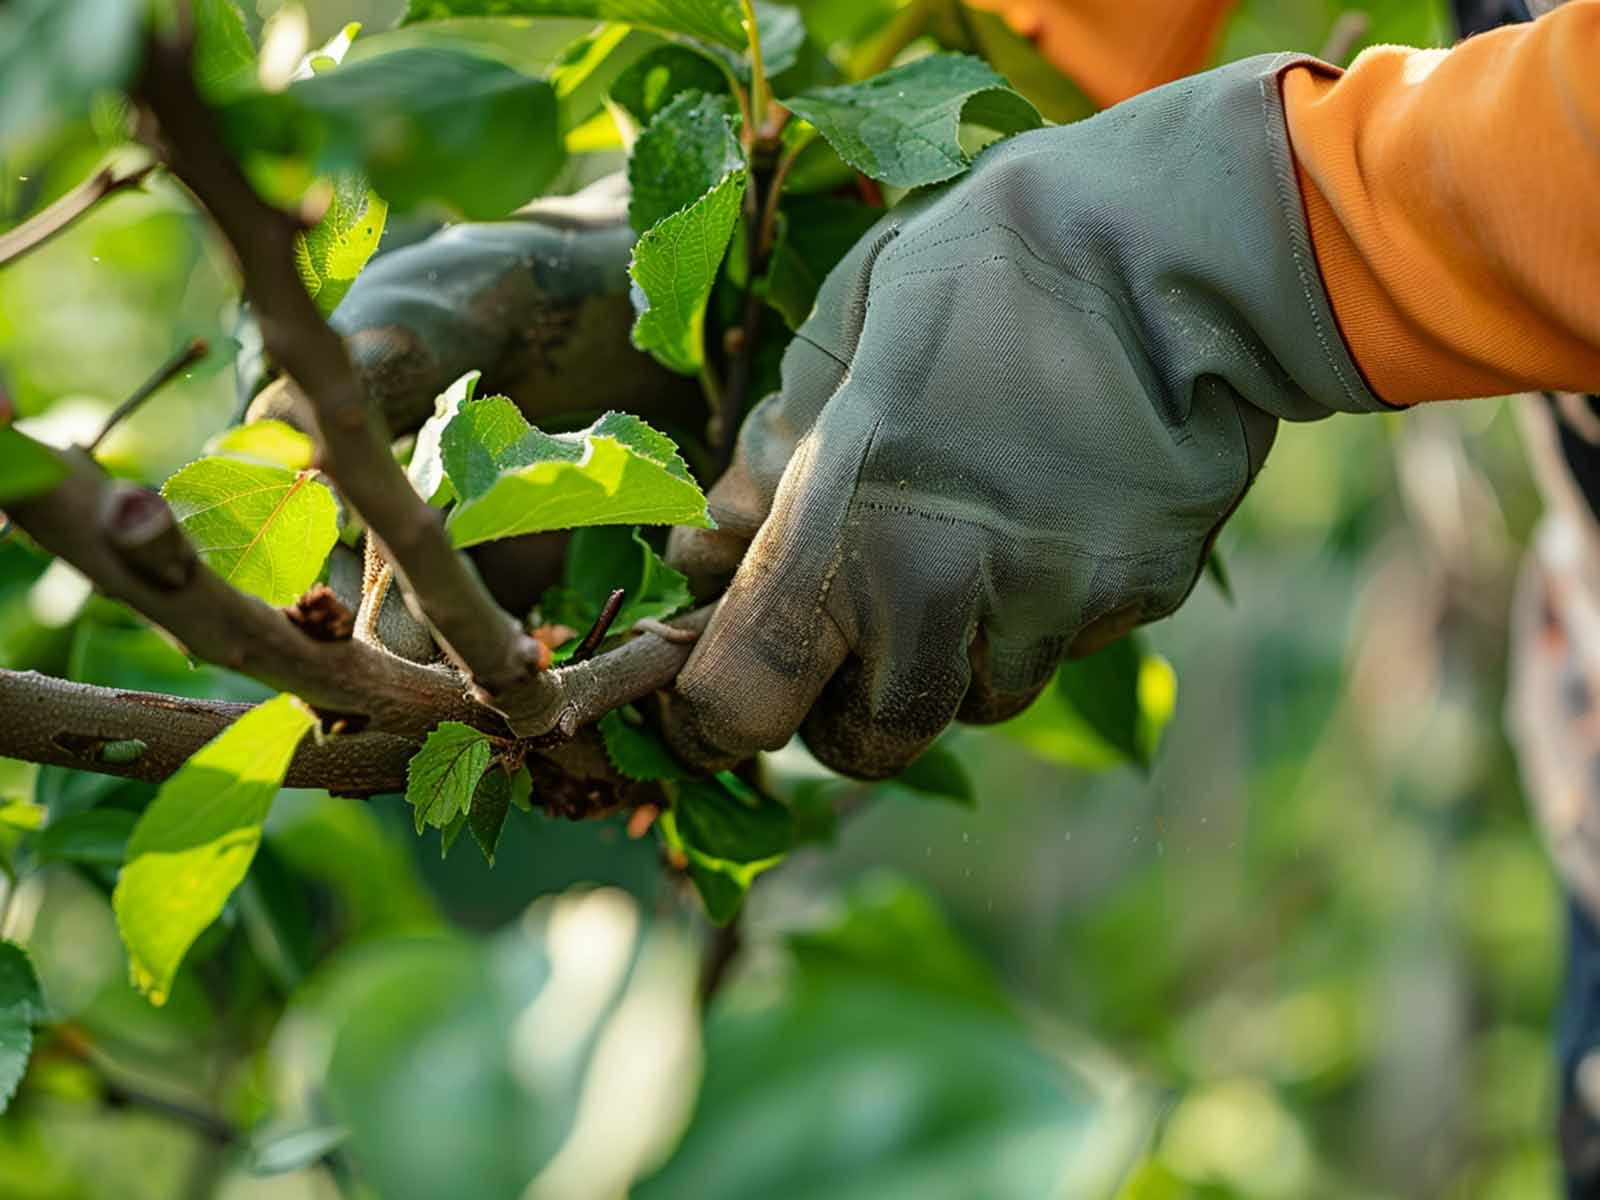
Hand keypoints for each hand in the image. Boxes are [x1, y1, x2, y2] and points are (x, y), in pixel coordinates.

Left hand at [664, 55, 1385, 778]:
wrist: (1171, 242)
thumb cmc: (974, 268)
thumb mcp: (837, 340)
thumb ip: (766, 467)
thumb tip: (709, 556)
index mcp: (843, 525)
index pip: (741, 701)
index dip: (710, 724)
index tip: (707, 714)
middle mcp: (942, 592)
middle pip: (867, 744)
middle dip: (843, 713)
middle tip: (846, 644)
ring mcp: (1051, 606)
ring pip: (976, 699)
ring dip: (950, 658)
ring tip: (968, 543)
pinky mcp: (1138, 597)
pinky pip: (1065, 644)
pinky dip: (1038, 611)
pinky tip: (1053, 514)